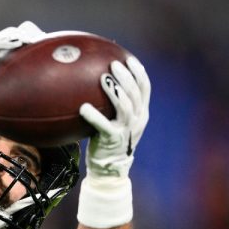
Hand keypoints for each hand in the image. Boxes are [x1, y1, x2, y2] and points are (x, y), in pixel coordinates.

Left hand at [79, 57, 150, 179]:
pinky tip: (83, 108)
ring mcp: (126, 131)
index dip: (139, 73)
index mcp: (141, 114)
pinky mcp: (113, 141)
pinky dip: (94, 116)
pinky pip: (104, 126)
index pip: (145, 89)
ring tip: (102, 78)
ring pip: (125, 107)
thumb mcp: (117, 121)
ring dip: (114, 91)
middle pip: (136, 94)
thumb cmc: (109, 141)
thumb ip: (115, 105)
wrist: (109, 169)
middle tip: (113, 65)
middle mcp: (137, 121)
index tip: (128, 59)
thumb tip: (97, 82)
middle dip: (126, 77)